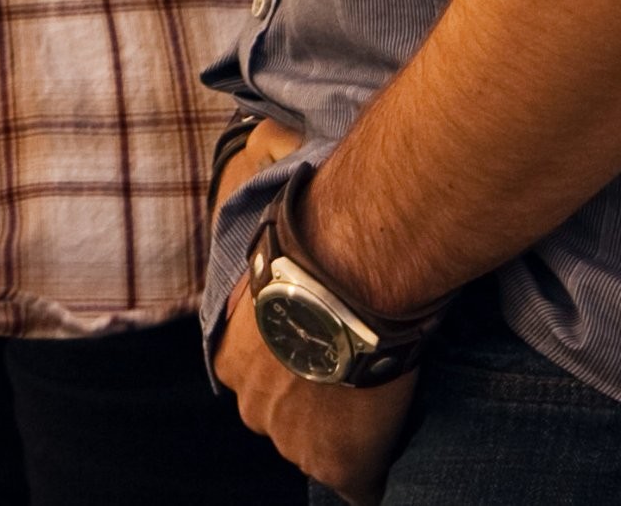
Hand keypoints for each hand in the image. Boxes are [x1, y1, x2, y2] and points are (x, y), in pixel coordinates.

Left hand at [209, 121, 421, 494]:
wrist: (357, 265)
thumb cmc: (319, 233)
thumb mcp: (270, 225)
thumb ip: (264, 223)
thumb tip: (258, 149)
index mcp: (230, 347)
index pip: (258, 372)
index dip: (298, 359)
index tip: (327, 345)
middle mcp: (249, 400)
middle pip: (284, 412)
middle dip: (316, 397)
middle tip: (358, 368)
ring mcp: (290, 437)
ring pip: (319, 446)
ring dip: (348, 429)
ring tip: (382, 394)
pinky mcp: (335, 460)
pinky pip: (358, 483)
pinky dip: (373, 470)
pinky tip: (390, 450)